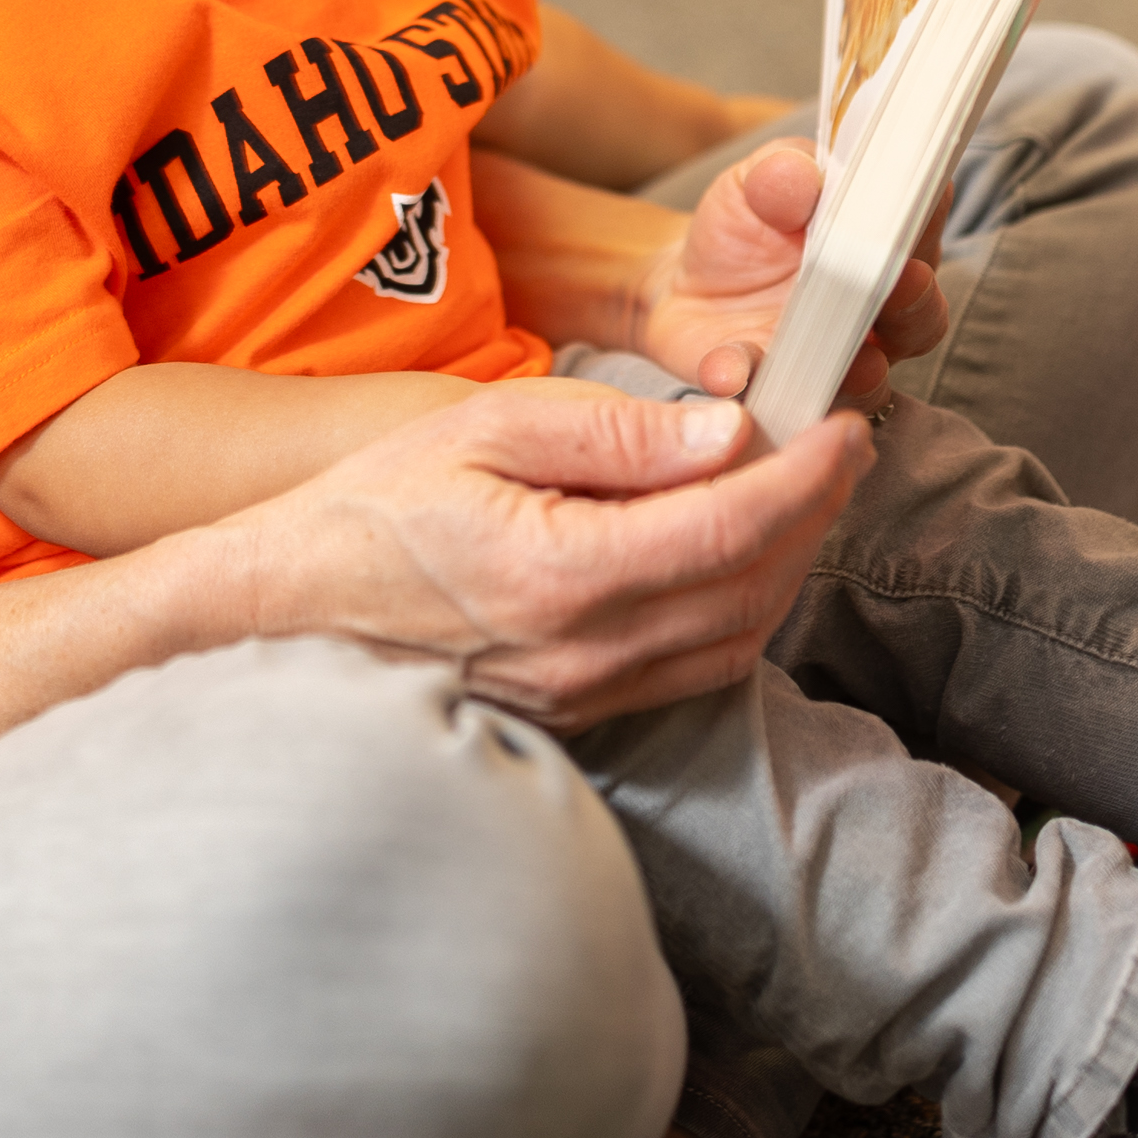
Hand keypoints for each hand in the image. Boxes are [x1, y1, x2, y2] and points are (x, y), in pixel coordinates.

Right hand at [223, 385, 870, 728]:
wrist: (293, 609)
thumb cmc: (375, 506)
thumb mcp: (483, 427)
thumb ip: (612, 432)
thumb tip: (726, 434)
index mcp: (565, 572)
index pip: (730, 526)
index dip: (806, 476)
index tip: (844, 427)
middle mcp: (587, 651)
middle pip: (753, 588)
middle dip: (815, 514)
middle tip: (840, 449)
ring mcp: (586, 693)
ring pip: (739, 639)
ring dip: (788, 566)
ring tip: (800, 495)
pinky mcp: (581, 710)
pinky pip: (696, 670)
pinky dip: (743, 612)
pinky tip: (740, 559)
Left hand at [631, 142, 948, 407]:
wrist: (684, 284)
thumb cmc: (743, 227)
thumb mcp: (753, 184)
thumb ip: (780, 174)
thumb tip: (802, 180)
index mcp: (884, 245)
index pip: (927, 228)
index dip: (930, 215)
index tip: (924, 201)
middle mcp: (878, 311)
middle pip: (922, 315)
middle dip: (915, 300)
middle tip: (900, 280)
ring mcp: (838, 362)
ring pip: (872, 379)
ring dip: (864, 369)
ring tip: (849, 359)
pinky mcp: (783, 394)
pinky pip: (777, 401)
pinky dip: (752, 379)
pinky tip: (730, 367)